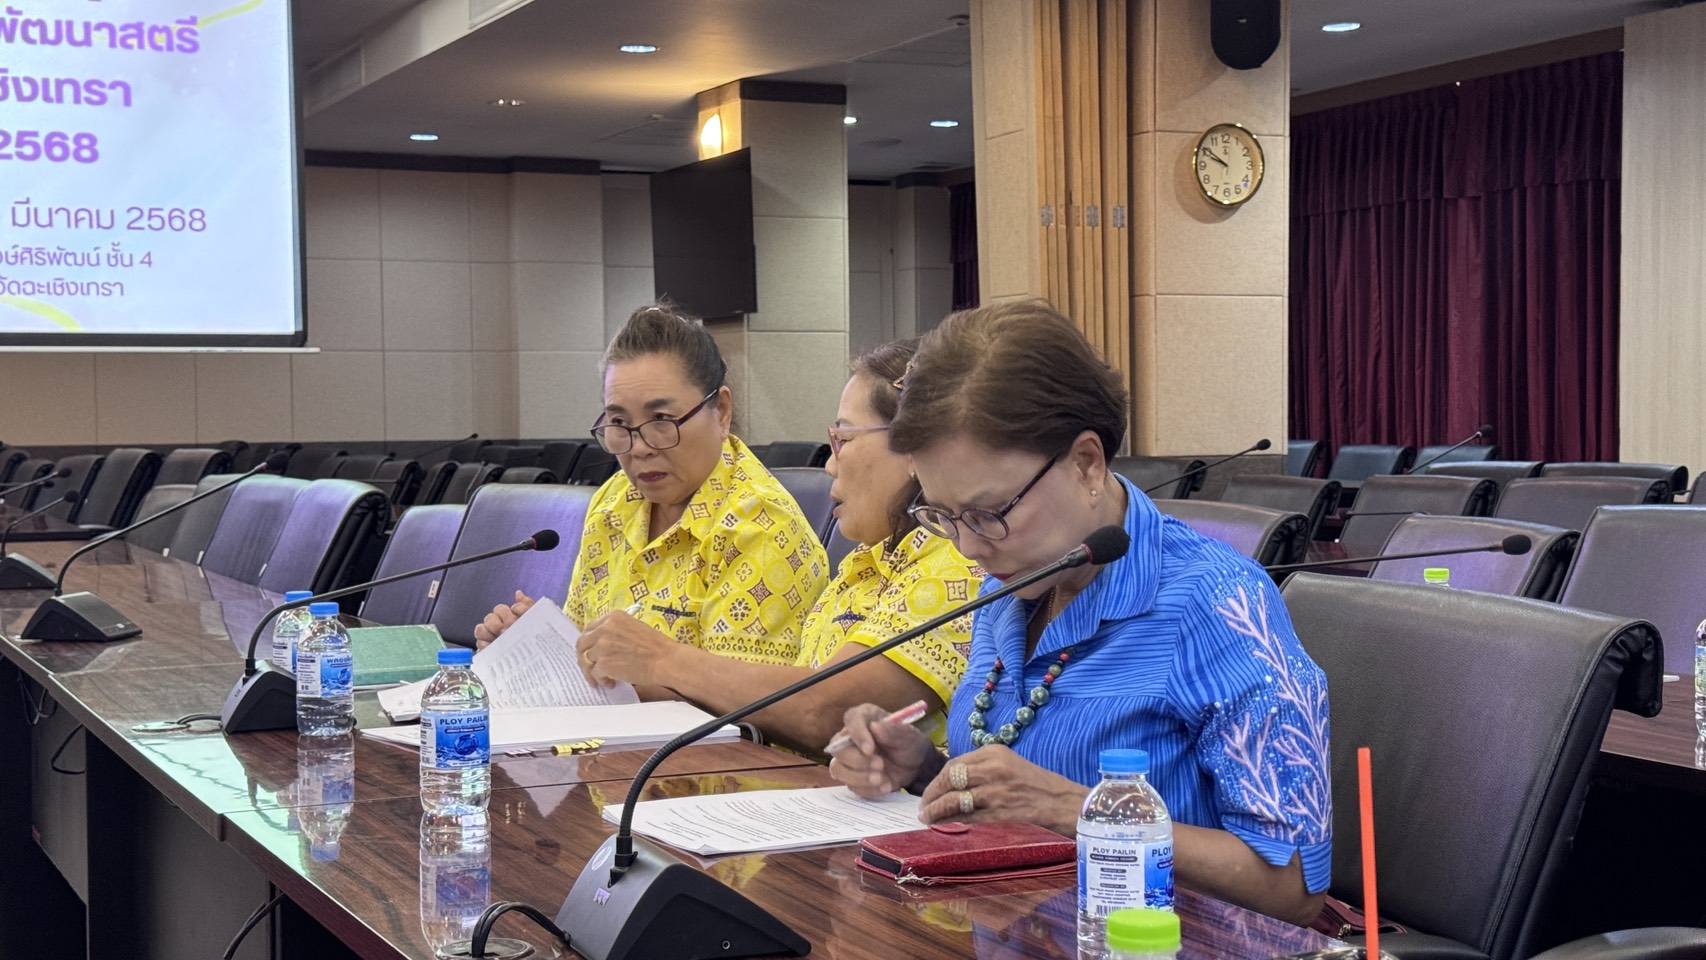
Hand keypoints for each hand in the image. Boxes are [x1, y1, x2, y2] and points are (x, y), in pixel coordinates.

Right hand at [474, 590, 536, 649]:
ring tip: (500, 637)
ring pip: (480, 629)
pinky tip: (493, 645)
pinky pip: (479, 644)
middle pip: (489, 618)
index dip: (506, 613)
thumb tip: (518, 593)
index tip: (516, 619)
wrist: (538, 657)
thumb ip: (527, 605)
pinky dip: (485, 644)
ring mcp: (490, 638)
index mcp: (507, 617)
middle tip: (507, 630)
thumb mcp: (535, 619)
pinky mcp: (487, 650)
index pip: (499, 609)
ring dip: (489, 633)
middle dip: (497, 624)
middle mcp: (497, 626)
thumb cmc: (536, 636)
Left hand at [576, 610, 679, 687]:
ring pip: (586, 660)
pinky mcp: (604, 664)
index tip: (590, 651)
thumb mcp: (634, 628)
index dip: (588, 642)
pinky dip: (601, 681)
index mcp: (613, 618)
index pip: (590, 629)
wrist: (665, 660)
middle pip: (581, 644)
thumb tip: (601, 644)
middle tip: (589, 667)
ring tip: (602, 679)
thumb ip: (615, 632)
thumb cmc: (656, 646)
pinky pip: (594, 674)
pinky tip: (611, 684)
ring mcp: (603, 647)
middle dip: (583, 657)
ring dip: (592, 672)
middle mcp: (605, 629)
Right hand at [826, 703, 940, 798]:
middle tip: (880, 765)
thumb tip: (875, 727)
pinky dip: (868, 789)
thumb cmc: (908, 742)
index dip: (857, 734)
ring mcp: (848, 759)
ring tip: (882, 779)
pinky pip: (851, 786)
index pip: (851, 719)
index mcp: (864, 717)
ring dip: (858, 777)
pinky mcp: (852, 778)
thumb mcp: (908, 735)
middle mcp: (851, 737)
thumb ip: (893, 730)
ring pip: (838, 769)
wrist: (915, 765)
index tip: (870, 749)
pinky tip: (885, 786)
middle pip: (838, 748)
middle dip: (857, 760)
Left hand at [917, 745, 1087, 834]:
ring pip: (954, 800)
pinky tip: (944, 824)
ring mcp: (995, 791)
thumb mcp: (1007, 763)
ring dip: (936, 811)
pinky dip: (952, 821)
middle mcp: (992, 768)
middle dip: (931, 795)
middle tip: (923, 806)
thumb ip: (981, 768)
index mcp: (993, 752)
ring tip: (927, 817)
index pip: (954, 764)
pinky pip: (968, 817)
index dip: (937, 779)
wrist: (1061, 801)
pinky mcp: (999, 811)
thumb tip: (950, 782)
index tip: (929, 791)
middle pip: (950, 780)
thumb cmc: (1034, 783)